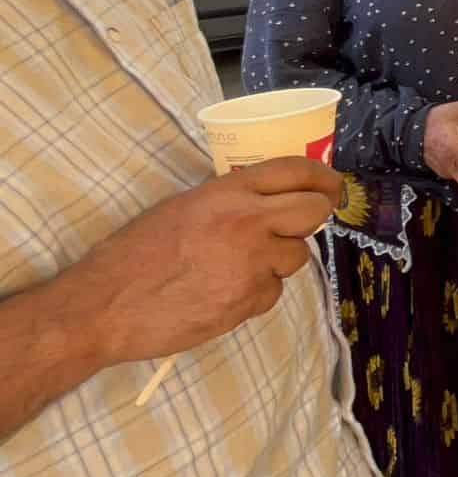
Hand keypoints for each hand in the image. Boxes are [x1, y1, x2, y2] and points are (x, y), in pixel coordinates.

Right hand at [78, 157, 343, 364]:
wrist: (104, 306)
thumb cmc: (134, 254)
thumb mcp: (182, 208)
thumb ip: (229, 201)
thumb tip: (269, 202)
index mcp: (227, 192)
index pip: (295, 170)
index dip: (323, 177)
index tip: (333, 185)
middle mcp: (247, 222)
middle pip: (314, 210)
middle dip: (315, 216)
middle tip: (304, 223)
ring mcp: (252, 263)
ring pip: (296, 256)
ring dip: (277, 260)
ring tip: (235, 265)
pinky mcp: (249, 300)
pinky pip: (272, 291)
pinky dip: (256, 292)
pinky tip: (221, 292)